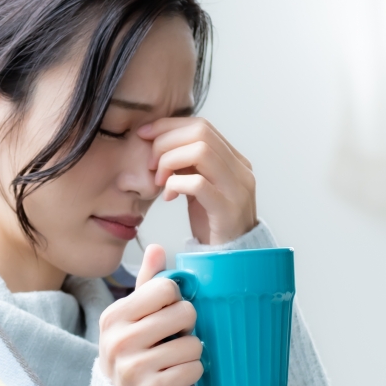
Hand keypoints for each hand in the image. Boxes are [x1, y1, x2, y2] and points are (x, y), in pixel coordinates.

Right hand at [97, 244, 202, 385]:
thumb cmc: (133, 350)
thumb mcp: (133, 315)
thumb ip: (148, 283)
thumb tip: (157, 248)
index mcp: (115, 316)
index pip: (166, 288)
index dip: (175, 298)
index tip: (167, 312)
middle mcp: (120, 341)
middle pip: (185, 313)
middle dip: (188, 325)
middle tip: (174, 336)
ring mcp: (134, 368)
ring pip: (194, 344)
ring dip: (191, 351)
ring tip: (174, 358)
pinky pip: (195, 369)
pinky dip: (192, 371)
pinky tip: (176, 374)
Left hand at [139, 116, 256, 244]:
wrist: (229, 259)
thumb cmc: (210, 223)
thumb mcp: (199, 186)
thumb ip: (188, 164)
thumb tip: (160, 141)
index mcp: (235, 160)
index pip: (201, 126)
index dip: (169, 126)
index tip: (144, 134)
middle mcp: (240, 169)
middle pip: (200, 133)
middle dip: (166, 142)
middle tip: (150, 163)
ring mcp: (237, 188)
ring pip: (200, 151)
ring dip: (169, 161)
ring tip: (158, 180)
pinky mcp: (227, 209)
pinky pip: (198, 183)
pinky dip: (175, 184)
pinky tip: (167, 196)